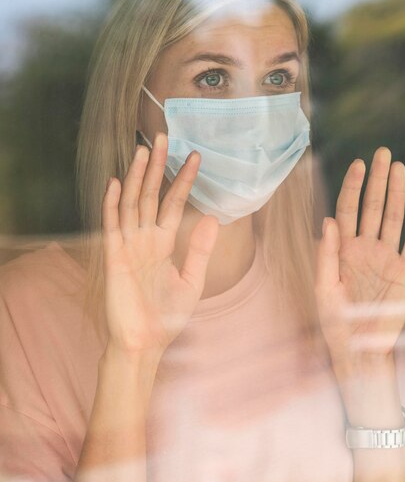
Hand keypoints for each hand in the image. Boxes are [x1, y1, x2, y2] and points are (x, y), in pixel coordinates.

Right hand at [101, 133, 218, 357]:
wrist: (144, 344)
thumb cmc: (166, 317)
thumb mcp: (192, 281)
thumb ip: (201, 250)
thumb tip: (215, 217)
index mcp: (163, 243)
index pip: (174, 203)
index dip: (184, 180)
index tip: (196, 157)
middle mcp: (145, 239)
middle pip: (151, 195)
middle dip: (158, 166)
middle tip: (164, 137)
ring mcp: (128, 246)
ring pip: (132, 203)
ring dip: (137, 177)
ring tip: (144, 150)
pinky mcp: (113, 257)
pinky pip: (112, 226)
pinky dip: (112, 204)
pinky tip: (115, 182)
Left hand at [314, 146, 404, 363]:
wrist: (359, 348)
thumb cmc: (335, 320)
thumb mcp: (324, 288)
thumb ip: (326, 254)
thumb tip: (328, 220)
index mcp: (343, 249)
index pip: (347, 209)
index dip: (351, 187)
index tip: (357, 164)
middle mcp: (366, 248)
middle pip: (372, 207)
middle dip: (376, 180)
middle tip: (382, 153)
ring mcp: (386, 258)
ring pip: (393, 219)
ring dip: (396, 193)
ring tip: (398, 168)